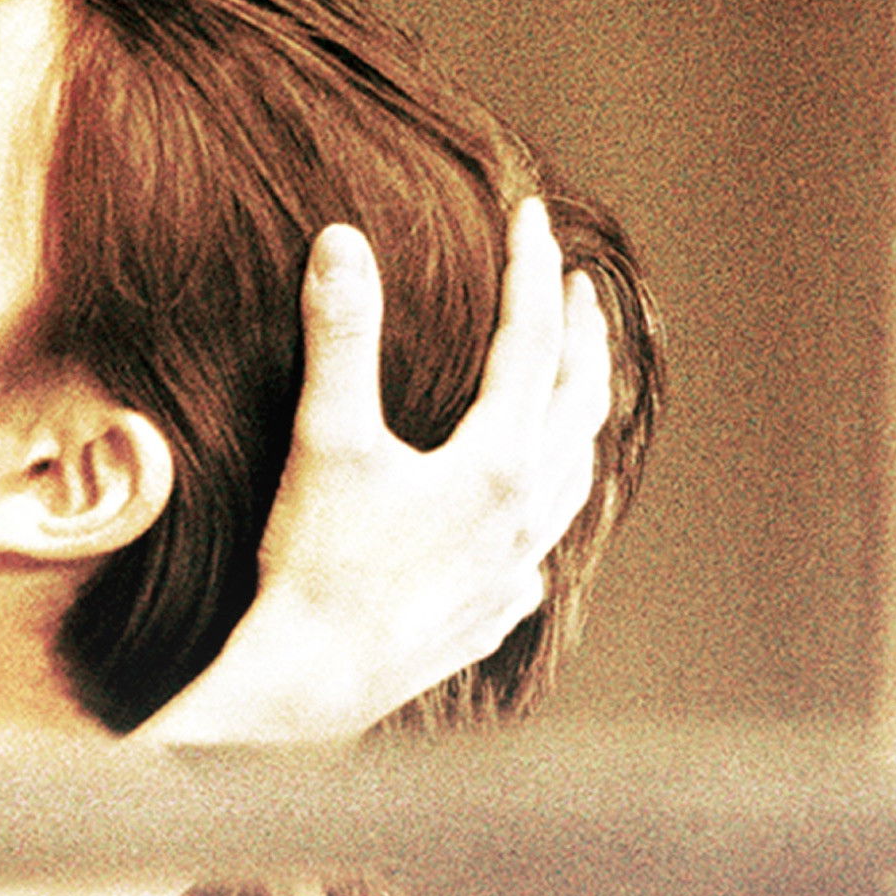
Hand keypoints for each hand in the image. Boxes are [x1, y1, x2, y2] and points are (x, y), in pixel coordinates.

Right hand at [231, 200, 612, 735]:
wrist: (314, 680)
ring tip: (575, 385)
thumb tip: (341, 242)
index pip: (532, 340)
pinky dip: (545, 509)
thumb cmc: (318, 562)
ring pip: (574, 478)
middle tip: (578, 287)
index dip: (531, 270)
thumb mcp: (327, 438)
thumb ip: (341, 336)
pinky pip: (540, 548)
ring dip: (580, 418)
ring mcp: (516, 566)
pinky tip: (525, 516)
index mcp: (498, 460)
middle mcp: (525, 512)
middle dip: (581, 337)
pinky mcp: (494, 610)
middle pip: (579, 404)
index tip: (530, 216)